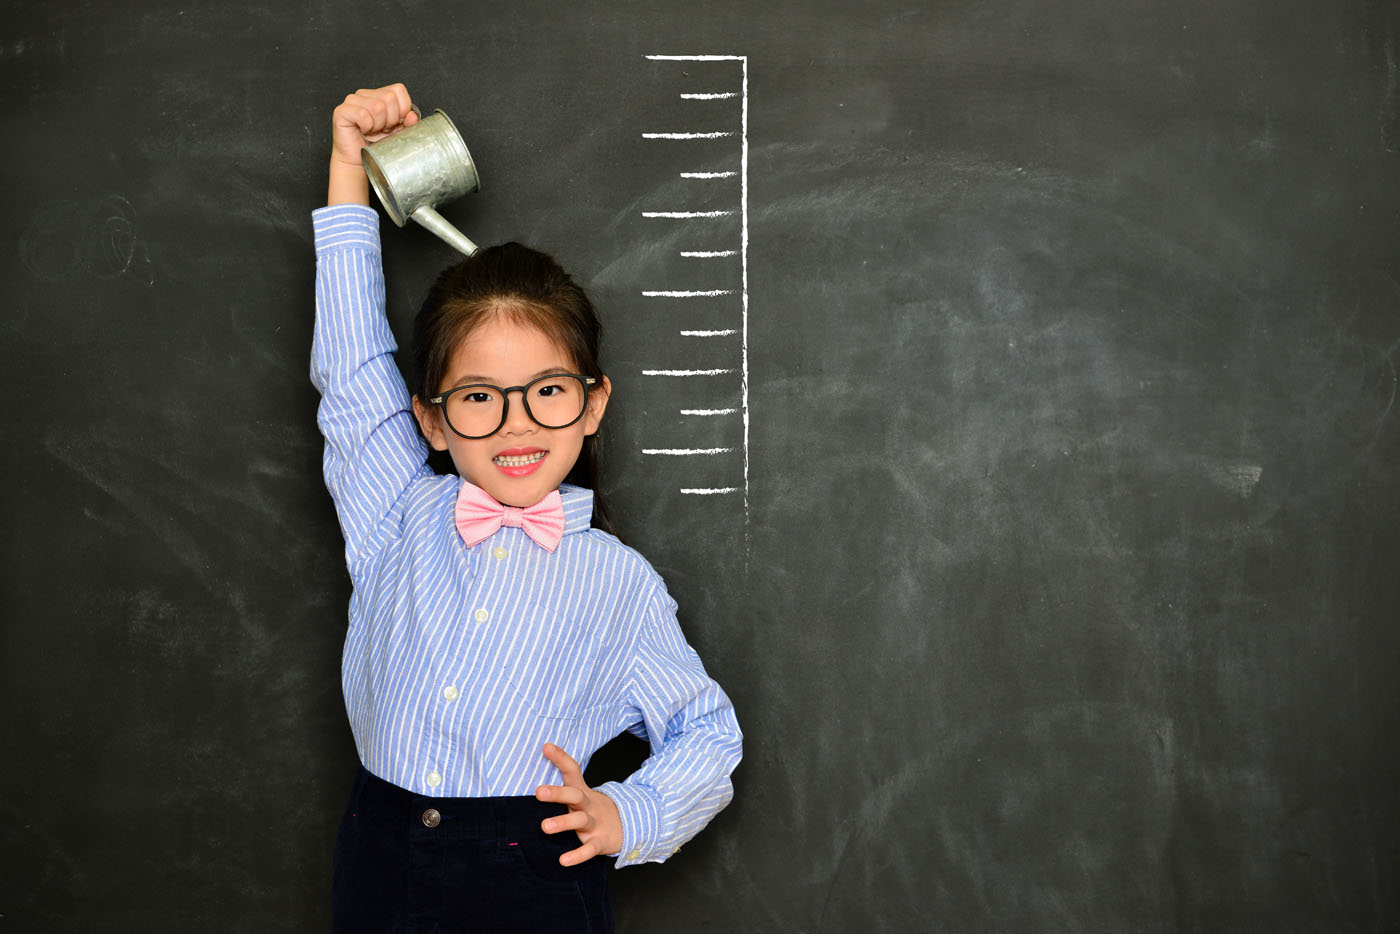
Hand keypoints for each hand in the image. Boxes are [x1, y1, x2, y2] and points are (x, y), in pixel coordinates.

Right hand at [327, 83, 419, 205]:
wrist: (358, 160)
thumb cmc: (376, 145)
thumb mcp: (398, 133)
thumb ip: (408, 123)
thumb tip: (412, 116)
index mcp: (379, 95)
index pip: (399, 90)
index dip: (403, 109)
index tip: (395, 124)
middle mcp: (365, 94)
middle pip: (389, 98)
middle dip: (391, 120)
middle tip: (382, 130)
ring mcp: (352, 100)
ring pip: (377, 106)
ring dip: (378, 125)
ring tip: (373, 131)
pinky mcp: (342, 110)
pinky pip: (362, 114)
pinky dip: (367, 126)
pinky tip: (363, 131)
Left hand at [535, 743, 623, 866]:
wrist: (626, 826)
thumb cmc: (592, 809)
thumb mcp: (580, 794)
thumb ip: (561, 784)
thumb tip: (539, 765)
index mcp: (581, 791)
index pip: (572, 770)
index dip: (560, 758)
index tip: (546, 747)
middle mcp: (587, 805)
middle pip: (575, 795)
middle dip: (557, 793)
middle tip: (539, 791)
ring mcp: (594, 823)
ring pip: (579, 820)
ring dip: (563, 823)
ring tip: (544, 827)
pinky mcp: (599, 842)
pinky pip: (588, 849)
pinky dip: (577, 855)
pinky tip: (563, 860)